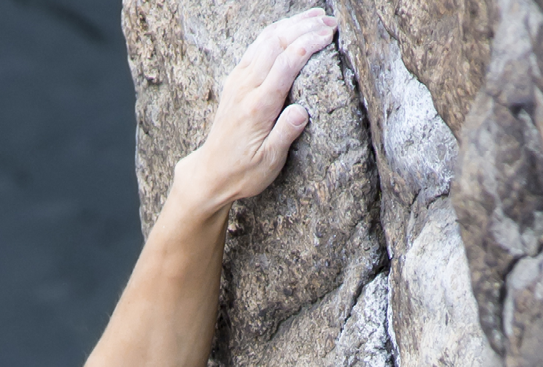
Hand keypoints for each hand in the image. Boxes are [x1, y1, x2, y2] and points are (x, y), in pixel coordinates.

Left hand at [179, 9, 338, 210]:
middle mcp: (245, 88)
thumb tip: (302, 111)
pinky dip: (275, 32)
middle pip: (275, 43)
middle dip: (304, 27)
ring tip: (316, 16)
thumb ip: (285, 134)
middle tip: (331, 21)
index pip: (285, 64)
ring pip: (265, 40)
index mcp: (257, 107)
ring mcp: (238, 81)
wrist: (211, 173)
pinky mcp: (235, 80)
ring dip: (291, 25)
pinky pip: (256, 47)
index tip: (329, 34)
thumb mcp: (269, 162)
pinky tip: (290, 27)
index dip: (308, 44)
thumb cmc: (243, 171)